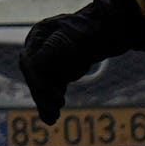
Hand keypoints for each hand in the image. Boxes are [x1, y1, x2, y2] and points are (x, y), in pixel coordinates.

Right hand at [18, 0, 139, 116]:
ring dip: (46, 101)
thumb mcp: (76, 36)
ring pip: (42, 83)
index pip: (32, 62)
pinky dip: (52, 101)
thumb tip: (32, 65)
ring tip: (52, 117)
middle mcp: (39, 47)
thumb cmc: (95, 28)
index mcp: (39, 35)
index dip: (39, 81)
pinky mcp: (57, 69)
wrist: (113, 28)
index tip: (53, 96)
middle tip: (55, 107)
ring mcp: (47, 58)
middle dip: (43, 93)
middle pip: (35, 75)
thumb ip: (55, 47)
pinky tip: (52, 116)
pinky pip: (51, 86)